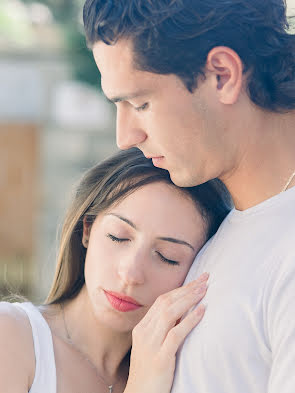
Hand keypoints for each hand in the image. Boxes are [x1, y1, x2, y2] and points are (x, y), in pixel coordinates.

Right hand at [124, 273, 207, 392]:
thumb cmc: (150, 371)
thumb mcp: (154, 345)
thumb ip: (165, 329)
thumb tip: (184, 311)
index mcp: (142, 328)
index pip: (162, 301)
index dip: (180, 289)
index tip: (196, 281)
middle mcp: (145, 332)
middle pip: (166, 302)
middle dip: (187, 289)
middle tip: (205, 278)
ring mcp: (151, 344)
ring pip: (170, 313)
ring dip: (189, 299)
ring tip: (205, 289)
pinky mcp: (160, 357)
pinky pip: (176, 333)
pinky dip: (190, 319)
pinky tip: (202, 311)